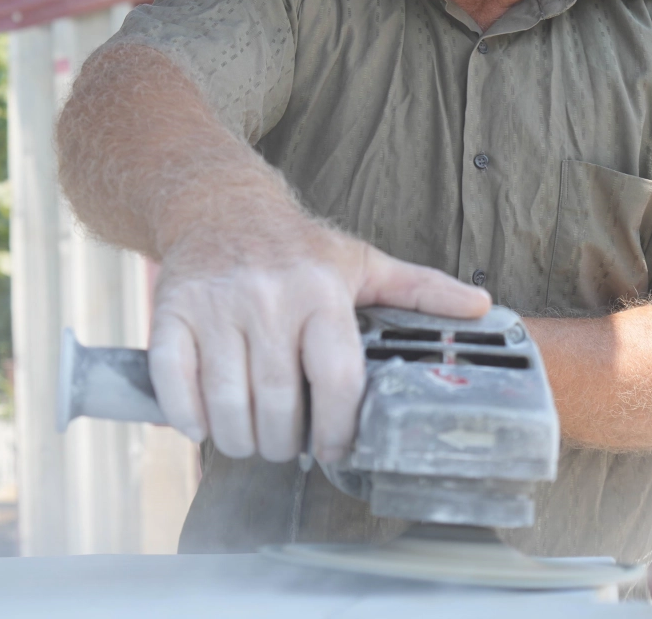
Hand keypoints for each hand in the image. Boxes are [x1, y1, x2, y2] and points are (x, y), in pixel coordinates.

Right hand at [148, 215, 490, 464]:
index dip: (338, 429)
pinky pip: (174, 381)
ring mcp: (215, 304)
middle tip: (286, 447)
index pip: (336, 379)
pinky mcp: (171, 310)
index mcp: (321, 290)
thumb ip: (418, 289)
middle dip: (285, 443)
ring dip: (238, 438)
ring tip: (249, 439)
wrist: (218, 204)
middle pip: (280, 403)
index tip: (334, 448)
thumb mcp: (360, 261)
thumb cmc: (294, 246)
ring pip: (227, 402)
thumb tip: (480, 309)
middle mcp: (268, 297)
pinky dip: (187, 416)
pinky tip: (203, 424)